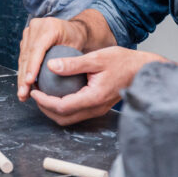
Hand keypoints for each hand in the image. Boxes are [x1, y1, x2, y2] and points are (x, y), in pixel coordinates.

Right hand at [17, 17, 86, 100]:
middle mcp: (36, 27)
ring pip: (22, 57)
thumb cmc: (76, 38)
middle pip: (27, 54)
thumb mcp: (76, 47)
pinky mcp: (26, 39)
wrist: (72, 29)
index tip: (29, 81)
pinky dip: (23, 72)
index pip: (37, 48)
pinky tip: (24, 86)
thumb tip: (56, 73)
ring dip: (21, 77)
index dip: (32, 66)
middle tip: (23, 93)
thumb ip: (67, 59)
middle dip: (24, 76)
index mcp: (49, 27)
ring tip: (22, 94)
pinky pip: (23, 57)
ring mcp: (29, 32)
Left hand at [29, 46, 162, 125]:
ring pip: (70, 118)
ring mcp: (98, 110)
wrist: (143, 70)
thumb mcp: (97, 58)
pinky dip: (64, 107)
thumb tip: (50, 66)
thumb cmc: (123, 62)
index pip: (62, 106)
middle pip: (63, 118)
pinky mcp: (99, 107)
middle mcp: (95, 108)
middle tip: (35, 94)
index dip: (44, 101)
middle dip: (45, 109)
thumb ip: (73, 63)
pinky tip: (58, 92)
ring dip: (54, 109)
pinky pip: (77, 112)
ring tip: (44, 94)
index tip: (34, 91)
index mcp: (94, 97)